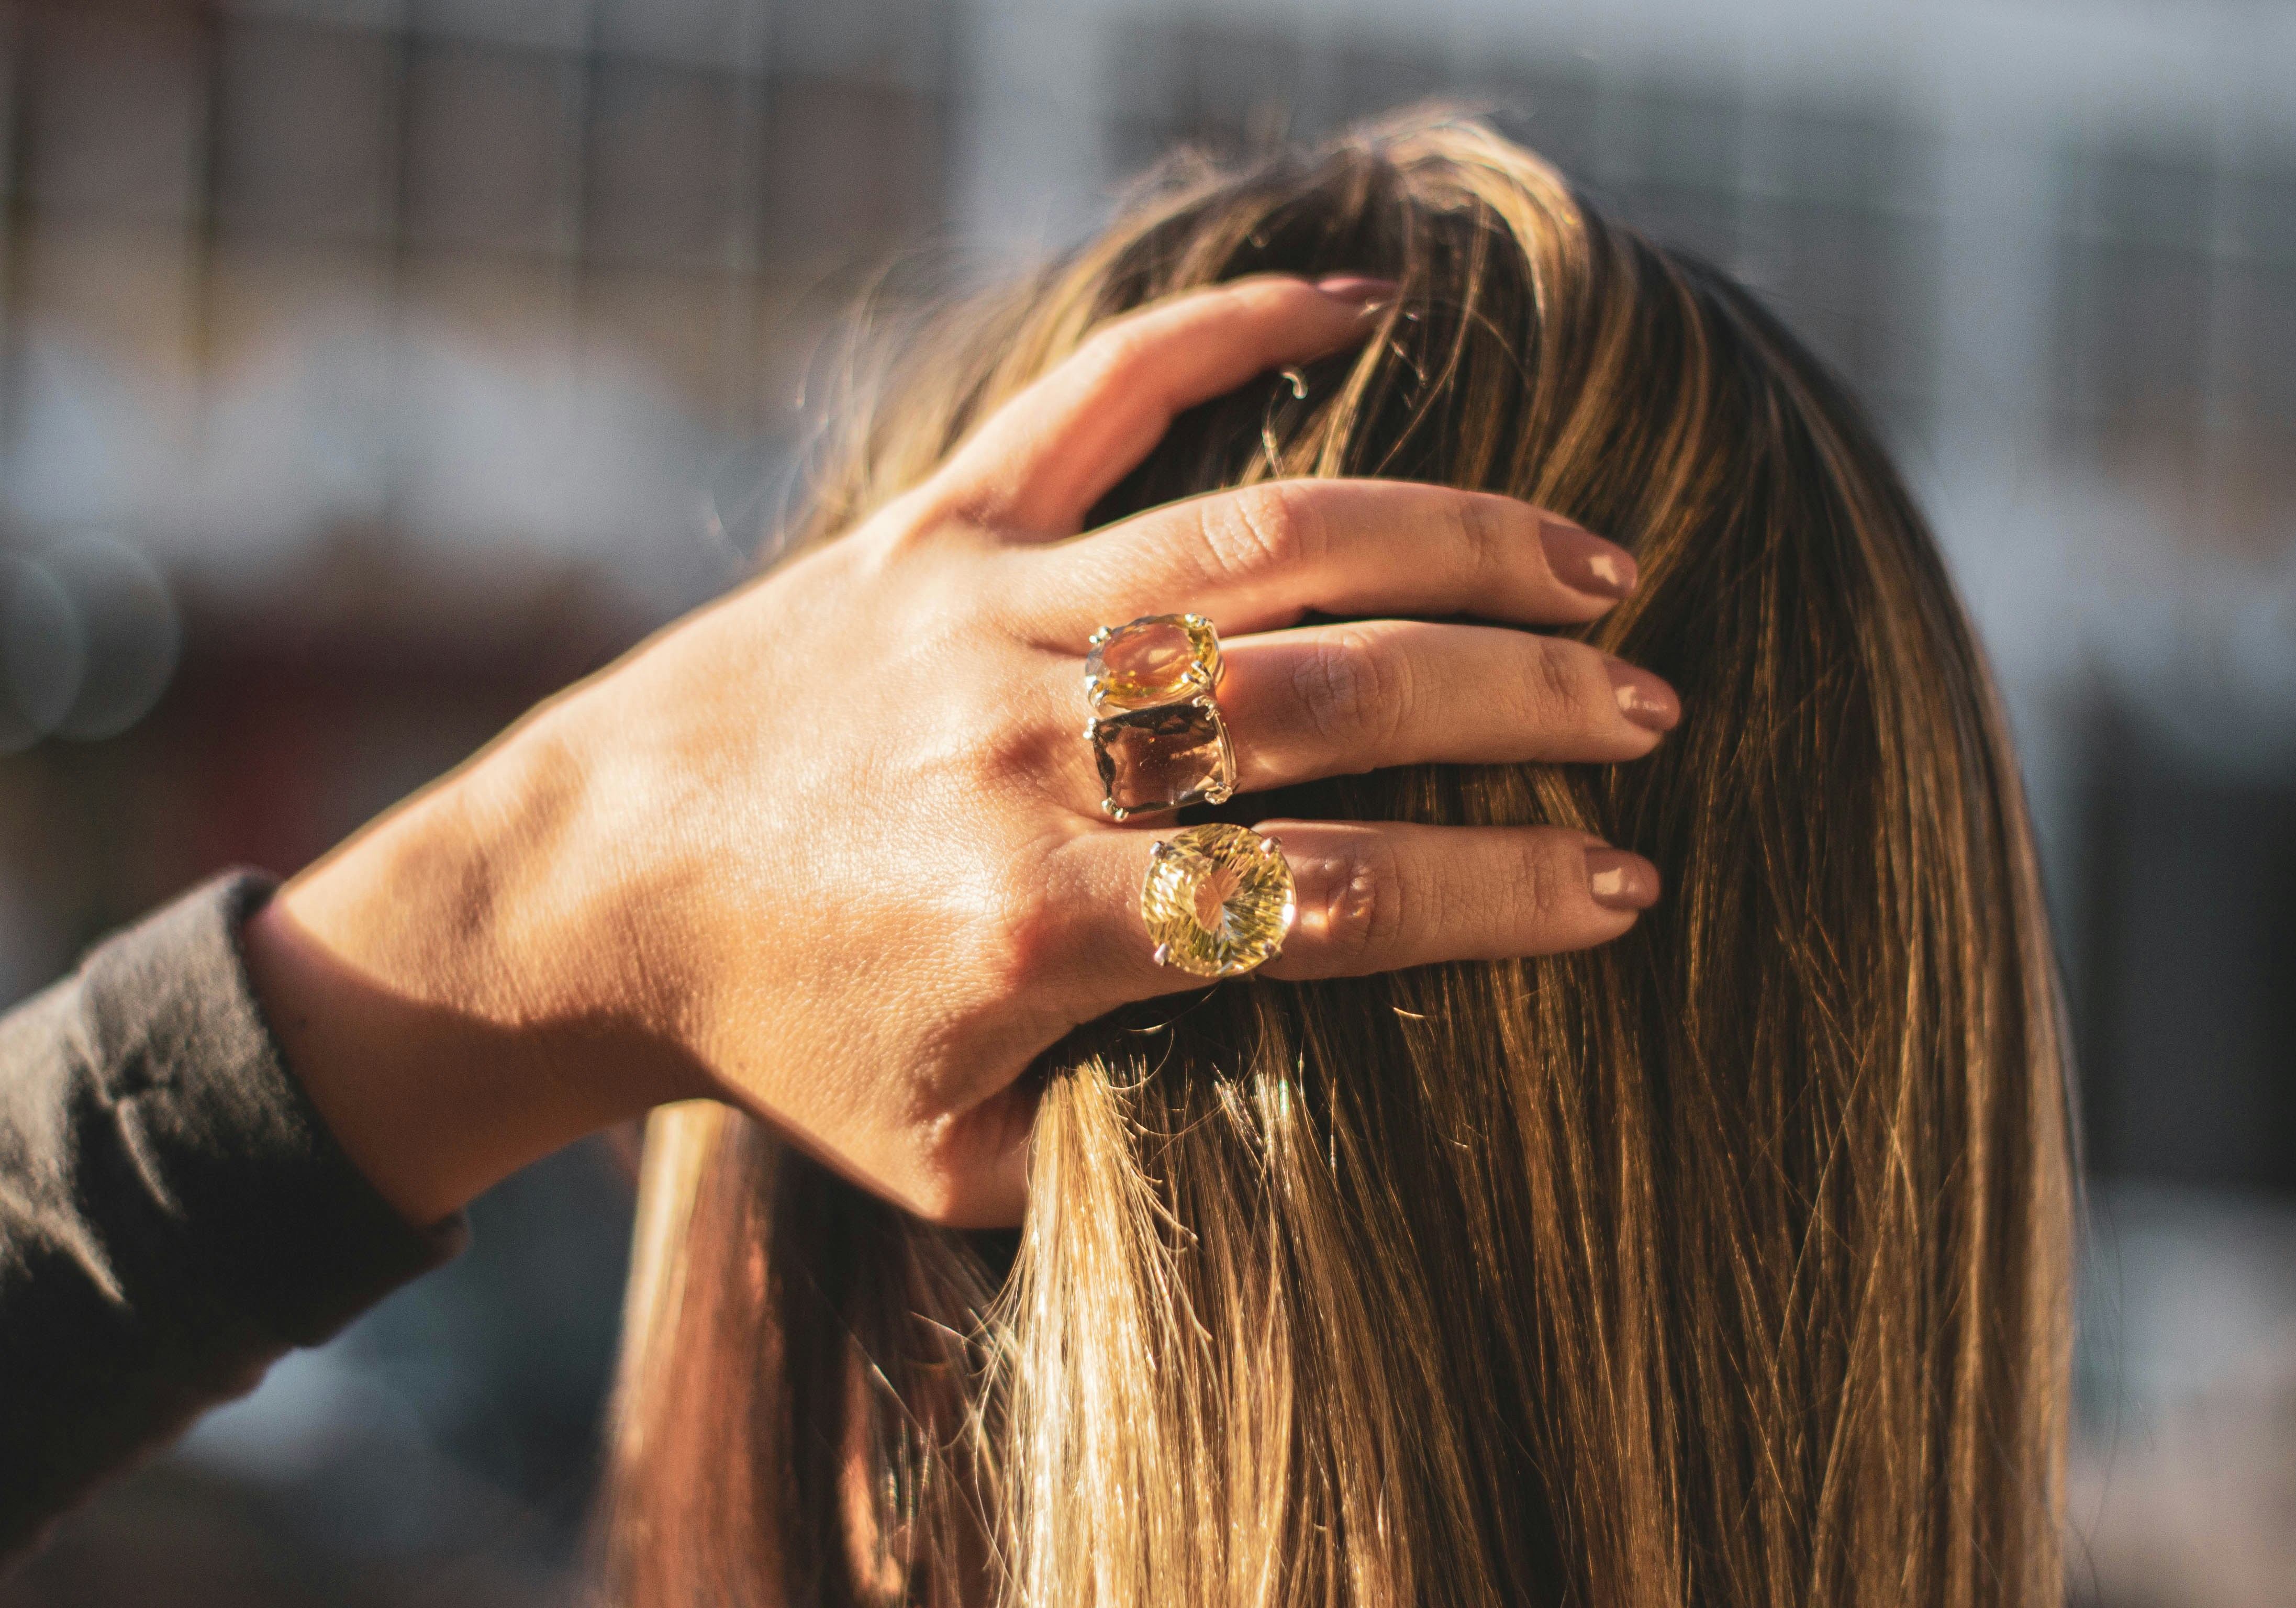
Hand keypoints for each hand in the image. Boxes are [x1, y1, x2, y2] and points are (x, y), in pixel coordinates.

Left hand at [245, 275, 1678, 1228]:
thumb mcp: (946, 1156)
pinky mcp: (928, 527)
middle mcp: (1024, 754)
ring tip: (1585, 561)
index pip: (1329, 900)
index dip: (1500, 893)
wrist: (581, 892)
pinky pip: (1100, 399)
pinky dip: (1232, 331)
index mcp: (1036, 924)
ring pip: (1261, 545)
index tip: (1623, 882)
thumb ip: (1120, 1157)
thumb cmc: (783, 1040)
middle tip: (1648, 707)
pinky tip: (1363, 302)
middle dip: (1520, 702)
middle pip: (1330, 703)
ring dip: (1447, 540)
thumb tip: (1317, 1126)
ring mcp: (981, 616)